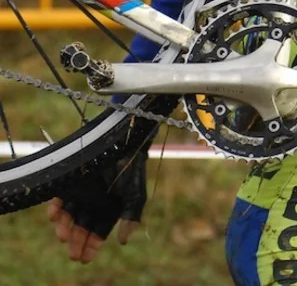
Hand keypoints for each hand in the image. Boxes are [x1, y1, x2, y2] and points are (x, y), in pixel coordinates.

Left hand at [47, 148, 148, 262]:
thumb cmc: (132, 169)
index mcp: (110, 209)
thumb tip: (124, 241)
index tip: (85, 259)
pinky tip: (54, 217)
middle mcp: (94, 204)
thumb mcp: (136, 195)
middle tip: (72, 255)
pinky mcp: (70, 183)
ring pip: (68, 217)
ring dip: (64, 228)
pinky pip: (59, 200)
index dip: (92, 246)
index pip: (99, 232)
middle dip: (77, 242)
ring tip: (63, 237)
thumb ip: (131, 217)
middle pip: (82, 228)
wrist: (122, 144)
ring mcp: (81, 194)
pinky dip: (55, 209)